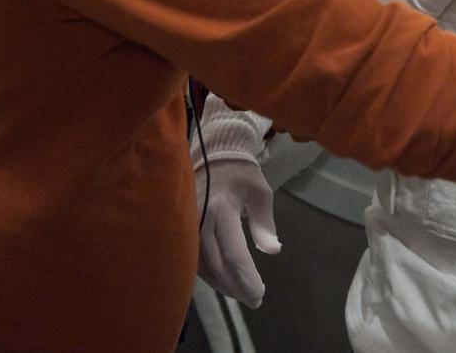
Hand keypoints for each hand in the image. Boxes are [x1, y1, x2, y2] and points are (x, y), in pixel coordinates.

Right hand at [194, 159, 280, 308]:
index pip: (234, 253)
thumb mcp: (261, 192)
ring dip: (223, 284)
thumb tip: (273, 250)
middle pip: (218, 265)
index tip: (260, 294)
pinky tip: (224, 282)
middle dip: (237, 287)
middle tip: (255, 300)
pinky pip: (194, 259)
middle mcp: (201, 219)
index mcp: (222, 208)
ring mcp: (188, 225)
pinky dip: (209, 274)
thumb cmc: (242, 174)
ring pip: (203, 266)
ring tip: (242, 294)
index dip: (247, 278)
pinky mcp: (183, 229)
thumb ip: (265, 223)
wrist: (213, 154)